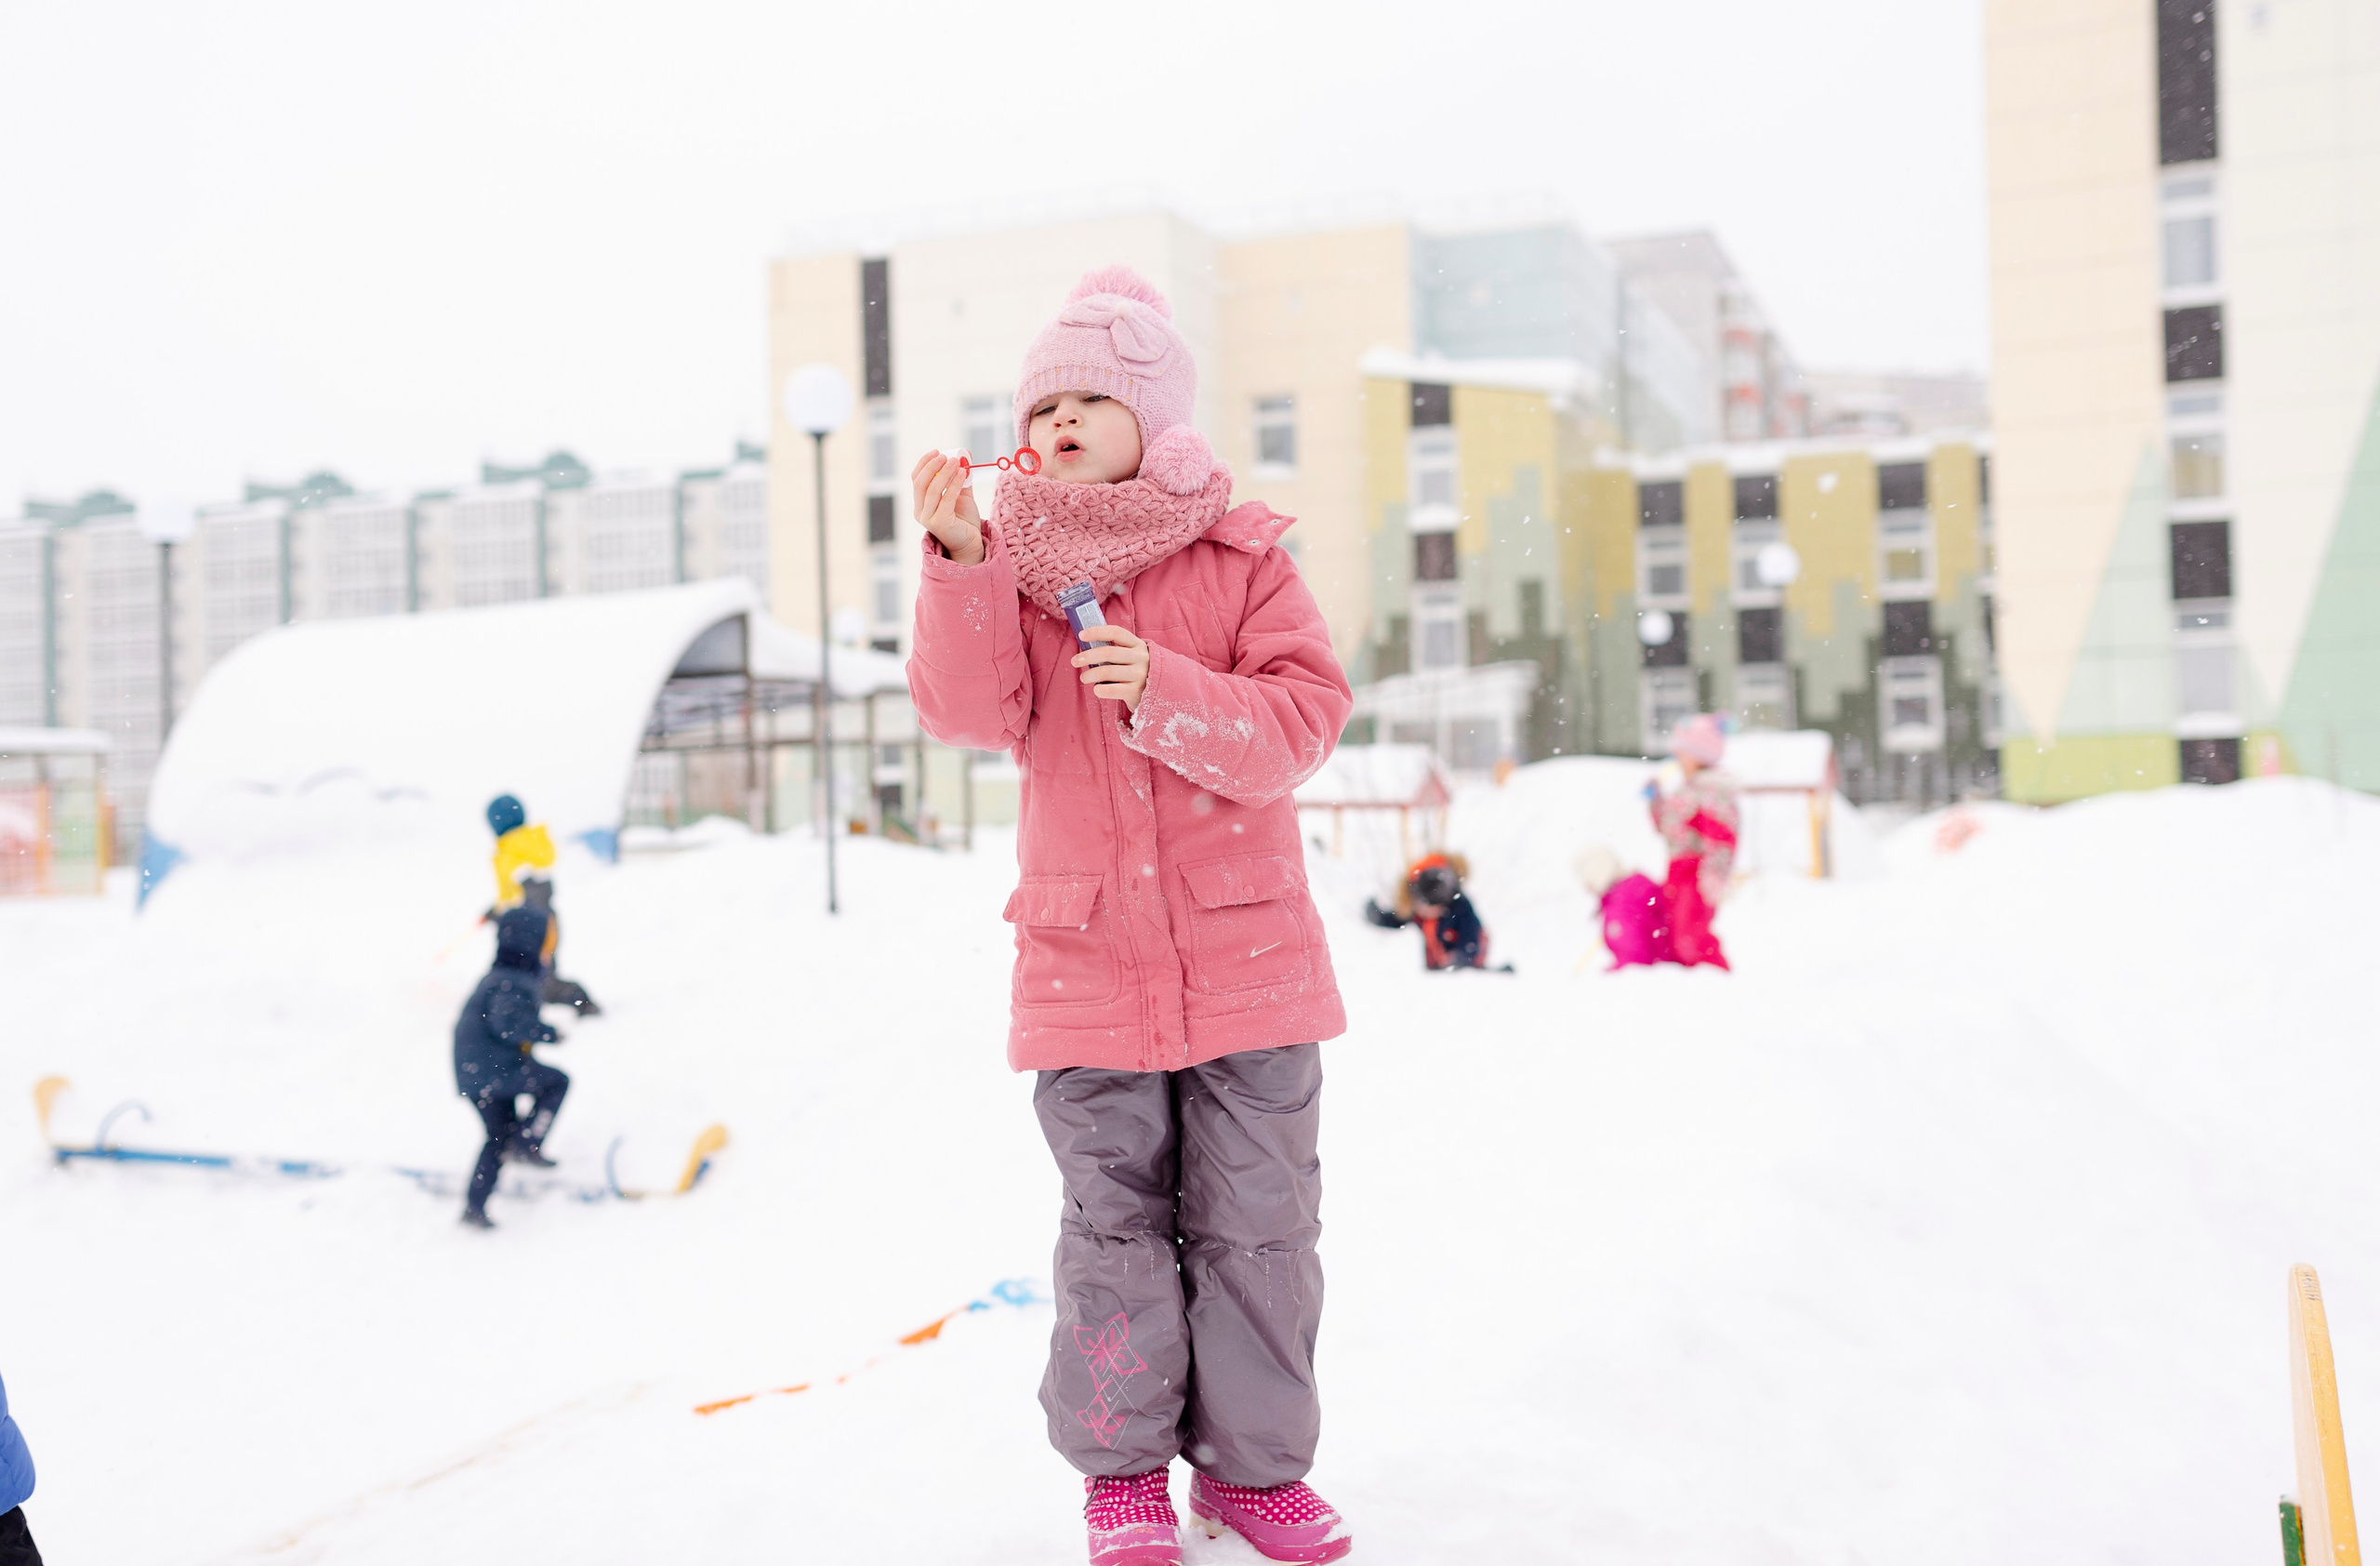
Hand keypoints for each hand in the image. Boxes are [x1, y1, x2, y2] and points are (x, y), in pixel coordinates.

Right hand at [910, 450, 984, 565]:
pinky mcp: (940, 523)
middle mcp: (920, 511)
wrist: (971, 542)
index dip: (924, 464)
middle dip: (932, 466)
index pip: (916, 479)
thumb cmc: (963, 519)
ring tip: (956, 462)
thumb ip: (961, 476)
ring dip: (944, 473)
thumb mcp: (961, 493)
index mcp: (920, 503)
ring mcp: (928, 518)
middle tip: (945, 456)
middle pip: (920, 483)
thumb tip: (965, 454)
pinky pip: (946, 499)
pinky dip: (954, 484)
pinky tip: (963, 473)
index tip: (936, 451)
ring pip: (932, 490)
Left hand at [1072, 624, 1149, 710]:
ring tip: (1084, 678)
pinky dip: (1100, 689)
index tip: (1081, 635)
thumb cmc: (1138, 672)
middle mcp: (1140, 658)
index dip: (1097, 632)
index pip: (1116, 633)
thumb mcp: (1133, 657)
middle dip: (1088, 656)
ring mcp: (1140, 675)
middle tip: (1075, 661)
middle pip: (1109, 652)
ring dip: (1090, 674)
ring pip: (1108, 671)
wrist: (1162, 694)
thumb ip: (1117, 650)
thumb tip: (1087, 648)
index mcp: (1138, 645)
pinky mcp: (1137, 692)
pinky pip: (1113, 690)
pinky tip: (1096, 689)